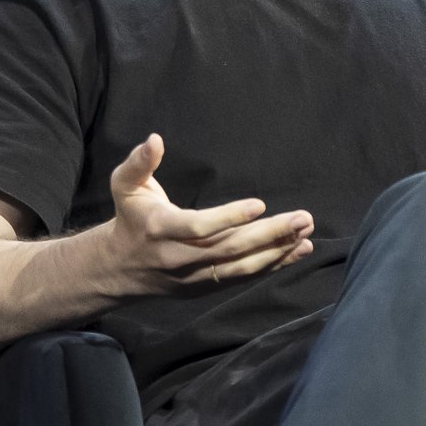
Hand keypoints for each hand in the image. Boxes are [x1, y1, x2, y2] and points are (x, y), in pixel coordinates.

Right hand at [104, 133, 313, 295]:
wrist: (119, 268)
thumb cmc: (130, 217)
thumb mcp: (124, 185)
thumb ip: (139, 163)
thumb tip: (154, 139)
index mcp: (161, 229)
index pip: (199, 227)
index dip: (229, 218)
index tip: (259, 205)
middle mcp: (179, 258)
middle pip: (229, 250)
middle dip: (269, 235)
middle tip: (302, 219)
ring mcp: (195, 277)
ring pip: (241, 267)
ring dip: (277, 252)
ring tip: (306, 234)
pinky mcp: (207, 287)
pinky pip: (243, 277)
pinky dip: (272, 265)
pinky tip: (297, 252)